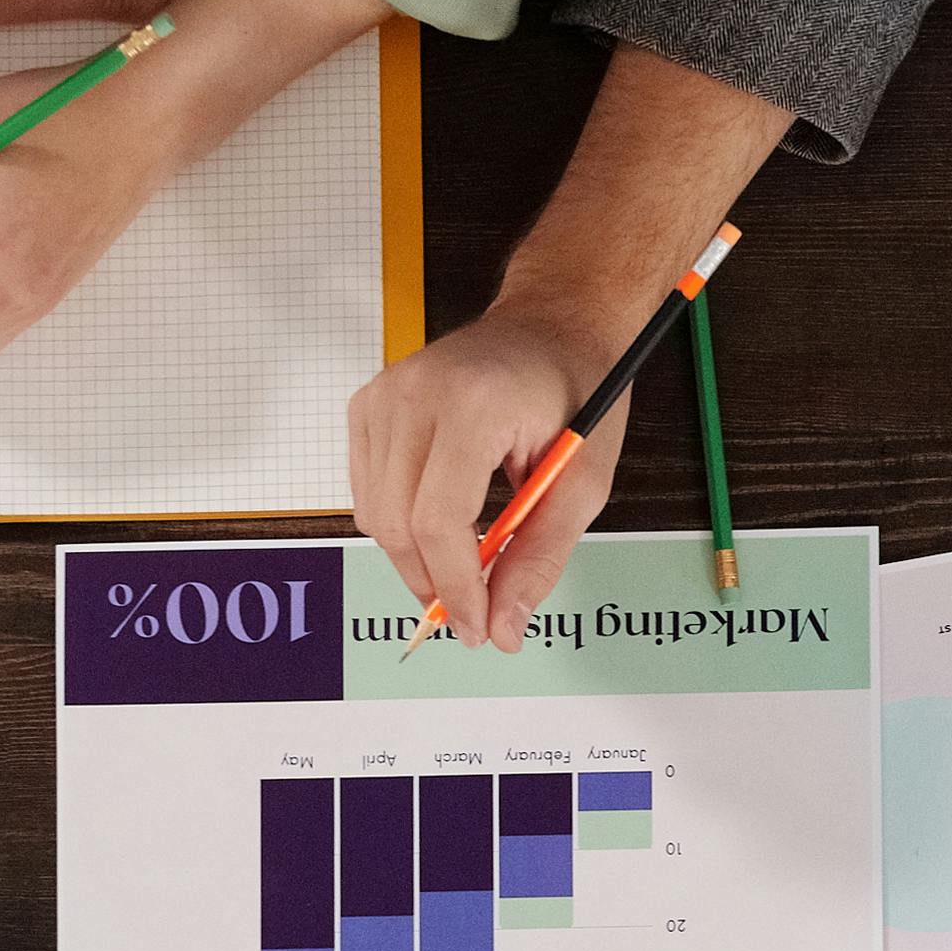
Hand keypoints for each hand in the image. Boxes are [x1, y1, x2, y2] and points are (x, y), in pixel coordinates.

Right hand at [351, 306, 631, 649]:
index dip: (455, 586)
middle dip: (433, 584)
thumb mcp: (584, 480)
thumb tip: (504, 627)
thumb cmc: (576, 389)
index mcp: (473, 403)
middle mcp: (415, 393)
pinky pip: (367, 490)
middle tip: (474, 616)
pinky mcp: (368, 404)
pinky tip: (443, 522)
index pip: (438, 519)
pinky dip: (400, 523)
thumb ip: (541, 556)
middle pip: (397, 524)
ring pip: (375, 515)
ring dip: (417, 558)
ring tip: (466, 565)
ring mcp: (383, 394)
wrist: (552, 322)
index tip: (480, 628)